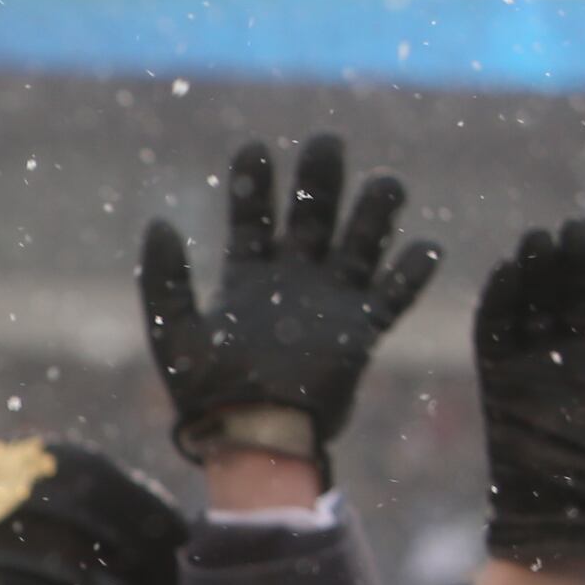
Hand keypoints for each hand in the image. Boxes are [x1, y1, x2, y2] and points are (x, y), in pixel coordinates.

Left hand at [137, 134, 436, 467]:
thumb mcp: (175, 333)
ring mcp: (331, 303)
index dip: (256, 183)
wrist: (249, 440)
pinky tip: (426, 247)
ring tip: (387, 184)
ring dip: (375, 213)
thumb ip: (165, 280)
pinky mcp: (361, 331)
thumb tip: (159, 222)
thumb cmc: (207, 396)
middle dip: (322, 180)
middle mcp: (293, 281)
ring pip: (361, 244)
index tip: (256, 146)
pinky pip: (395, 295)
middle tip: (327, 143)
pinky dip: (412, 272)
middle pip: (314, 216)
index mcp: (248, 279)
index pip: (253, 217)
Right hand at [476, 219, 584, 572]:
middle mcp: (574, 359)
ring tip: (542, 238)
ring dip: (536, 272)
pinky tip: (505, 272)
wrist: (568, 520)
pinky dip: (497, 305)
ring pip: (533, 306)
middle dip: (576, 260)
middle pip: (573, 294)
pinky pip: (493, 336)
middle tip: (579, 227)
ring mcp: (534, 370)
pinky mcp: (499, 385)